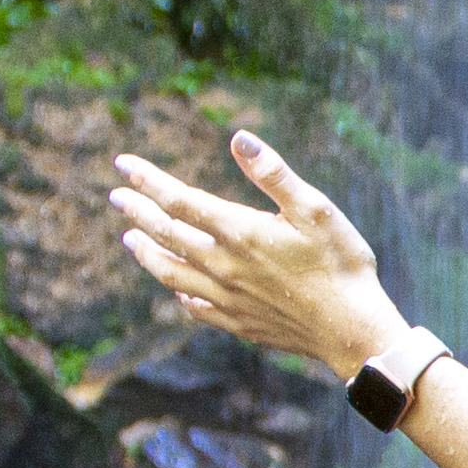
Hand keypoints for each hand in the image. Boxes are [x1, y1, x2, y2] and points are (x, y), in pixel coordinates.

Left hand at [109, 130, 413, 379]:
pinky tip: (175, 288)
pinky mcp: (237, 323)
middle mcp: (223, 266)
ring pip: (171, 272)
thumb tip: (239, 138)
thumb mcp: (315, 209)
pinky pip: (194, 306)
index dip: (148, 180)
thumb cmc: (341, 264)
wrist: (351, 330)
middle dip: (138, 212)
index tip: (124, 164)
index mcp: (239, 232)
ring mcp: (227, 298)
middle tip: (117, 196)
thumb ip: (273, 173)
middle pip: (167, 234)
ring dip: (147, 253)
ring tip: (131, 240)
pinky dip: (177, 292)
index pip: (178, 200)